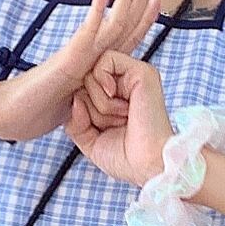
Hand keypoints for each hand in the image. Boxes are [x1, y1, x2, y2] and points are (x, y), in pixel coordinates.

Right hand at [0, 0, 160, 141]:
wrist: (6, 115)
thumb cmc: (35, 110)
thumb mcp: (75, 106)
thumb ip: (88, 96)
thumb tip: (95, 98)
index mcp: (95, 65)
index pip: (126, 36)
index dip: (144, 16)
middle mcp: (89, 55)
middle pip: (123, 21)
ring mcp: (78, 55)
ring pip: (111, 22)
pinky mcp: (66, 60)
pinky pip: (85, 33)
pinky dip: (95, 10)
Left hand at [64, 48, 174, 188]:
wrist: (149, 166)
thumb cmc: (125, 158)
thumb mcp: (89, 140)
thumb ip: (75, 120)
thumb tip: (75, 99)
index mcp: (118, 99)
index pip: (83, 88)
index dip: (82, 109)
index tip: (100, 129)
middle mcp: (127, 85)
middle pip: (84, 79)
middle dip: (91, 108)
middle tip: (114, 124)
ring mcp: (135, 76)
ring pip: (92, 71)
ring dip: (99, 102)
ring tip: (122, 117)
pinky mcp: (141, 71)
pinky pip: (105, 60)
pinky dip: (102, 82)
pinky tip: (117, 100)